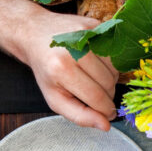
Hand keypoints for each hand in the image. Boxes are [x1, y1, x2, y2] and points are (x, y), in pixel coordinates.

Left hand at [12, 9, 117, 129]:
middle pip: (108, 83)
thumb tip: (105, 125)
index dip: (106, 110)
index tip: (107, 114)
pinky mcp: (95, 25)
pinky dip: (111, 63)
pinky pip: (115, 53)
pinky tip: (97, 63)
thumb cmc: (46, 70)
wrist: (35, 33)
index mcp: (62, 70)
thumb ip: (79, 116)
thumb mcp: (55, 98)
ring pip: (115, 69)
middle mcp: (75, 50)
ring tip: (94, 78)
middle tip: (96, 94)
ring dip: (110, 79)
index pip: (97, 97)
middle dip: (107, 95)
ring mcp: (87, 35)